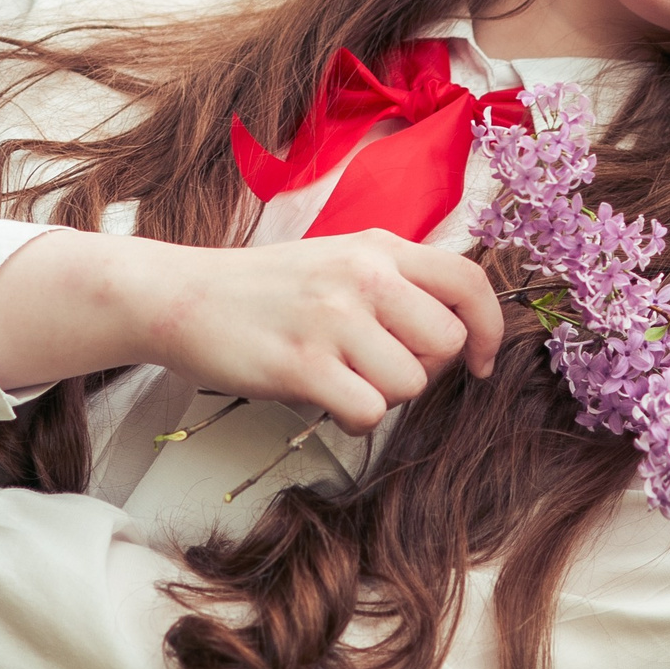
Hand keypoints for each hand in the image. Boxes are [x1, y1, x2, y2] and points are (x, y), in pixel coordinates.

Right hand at [0, 228, 502, 436]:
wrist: (181, 297)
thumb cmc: (268, 290)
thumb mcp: (340, 261)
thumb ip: (397, 283)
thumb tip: (460, 333)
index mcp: (379, 247)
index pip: (469, 283)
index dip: (488, 328)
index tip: (477, 362)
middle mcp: (364, 275)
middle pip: (445, 344)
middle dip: (422, 371)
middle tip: (378, 370)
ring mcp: (333, 318)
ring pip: (409, 385)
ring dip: (382, 396)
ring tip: (342, 379)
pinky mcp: (302, 364)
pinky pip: (368, 412)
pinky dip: (354, 421)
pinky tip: (326, 402)